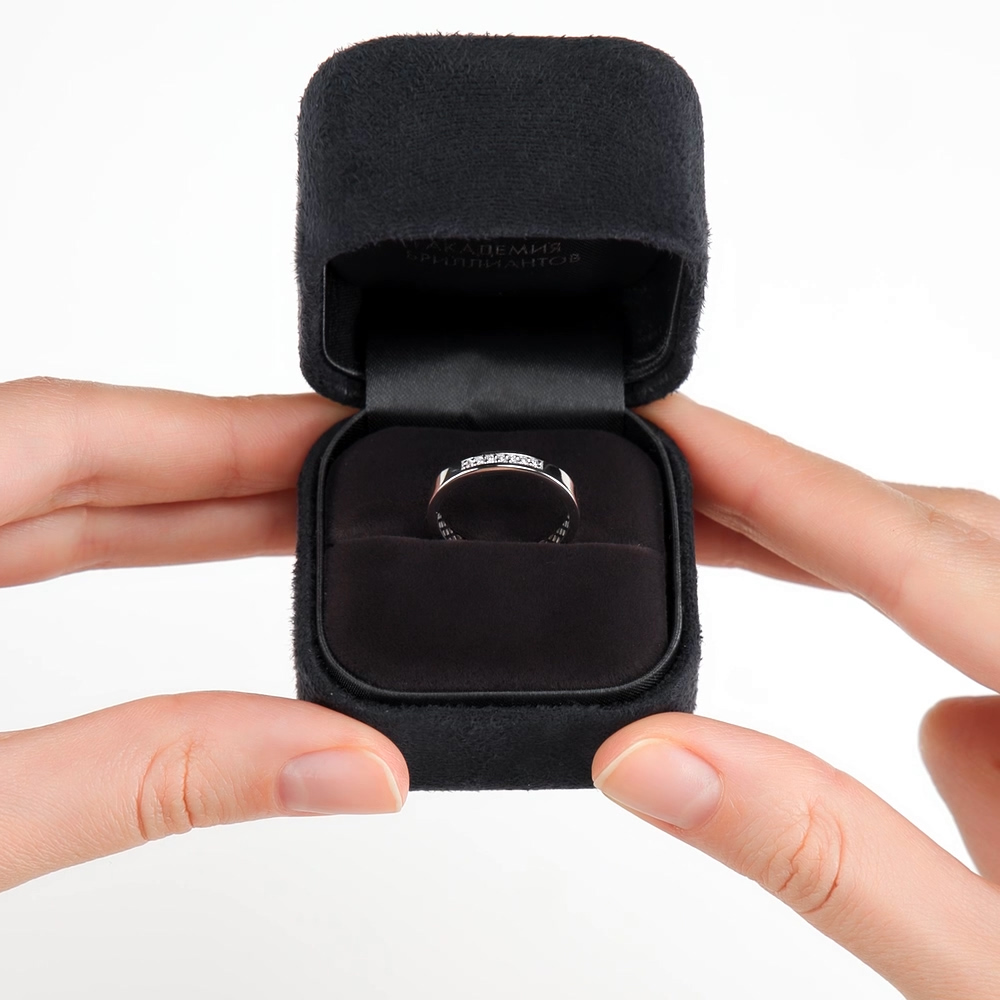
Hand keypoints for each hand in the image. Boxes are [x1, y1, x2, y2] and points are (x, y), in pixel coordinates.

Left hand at [0, 377, 405, 893]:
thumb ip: (155, 780)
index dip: (229, 428)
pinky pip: (24, 535)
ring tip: (299, 520)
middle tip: (354, 481)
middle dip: (230, 466)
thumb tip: (345, 764)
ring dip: (182, 504)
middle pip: (84, 450)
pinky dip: (117, 539)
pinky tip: (186, 549)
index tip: (342, 433)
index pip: (81, 426)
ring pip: (54, 491)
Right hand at [593, 393, 999, 998]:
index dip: (771, 472)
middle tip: (670, 482)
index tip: (670, 420)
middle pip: (934, 539)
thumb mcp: (990, 982)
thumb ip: (818, 853)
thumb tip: (649, 757)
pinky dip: (969, 725)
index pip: (912, 555)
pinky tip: (996, 826)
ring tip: (859, 727)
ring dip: (895, 643)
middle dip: (793, 515)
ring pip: (970, 613)